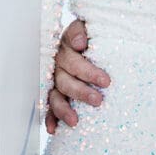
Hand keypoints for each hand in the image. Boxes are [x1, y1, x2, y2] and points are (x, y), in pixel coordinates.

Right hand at [45, 19, 110, 134]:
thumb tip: (80, 42)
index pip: (74, 60)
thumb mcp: (89, 25)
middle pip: (66, 80)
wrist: (83, 35)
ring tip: (75, 121)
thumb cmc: (90, 32)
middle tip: (99, 100)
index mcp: (66, 46)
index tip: (106, 81)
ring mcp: (55, 79)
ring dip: (64, 109)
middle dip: (82, 92)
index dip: (88, 71)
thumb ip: (83, 30)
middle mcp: (58, 64)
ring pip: (55, 95)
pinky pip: (49, 106)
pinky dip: (50, 118)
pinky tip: (54, 129)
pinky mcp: (54, 91)